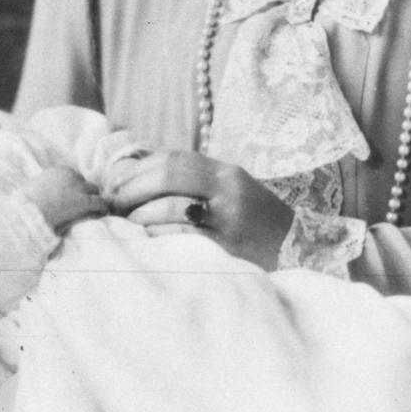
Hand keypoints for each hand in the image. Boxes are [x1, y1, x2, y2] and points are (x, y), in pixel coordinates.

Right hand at [23, 166, 106, 232]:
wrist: (30, 212)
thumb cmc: (26, 204)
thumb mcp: (33, 188)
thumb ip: (43, 186)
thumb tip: (41, 191)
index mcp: (58, 171)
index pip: (72, 176)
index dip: (74, 187)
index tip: (72, 195)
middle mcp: (71, 176)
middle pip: (84, 182)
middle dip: (84, 192)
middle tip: (83, 202)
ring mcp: (79, 188)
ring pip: (93, 191)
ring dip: (93, 199)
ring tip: (96, 209)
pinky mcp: (85, 201)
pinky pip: (99, 203)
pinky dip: (102, 208)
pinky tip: (103, 214)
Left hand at [106, 150, 292, 270]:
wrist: (298, 253)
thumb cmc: (252, 223)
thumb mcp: (227, 192)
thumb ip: (189, 180)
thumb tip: (133, 172)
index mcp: (226, 174)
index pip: (173, 158)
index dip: (138, 168)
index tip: (114, 181)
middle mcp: (229, 193)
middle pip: (168, 177)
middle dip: (132, 188)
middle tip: (112, 201)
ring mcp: (229, 222)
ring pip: (170, 208)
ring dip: (138, 215)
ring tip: (126, 222)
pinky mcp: (226, 251)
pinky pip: (179, 238)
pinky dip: (155, 237)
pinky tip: (145, 240)